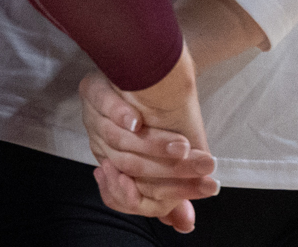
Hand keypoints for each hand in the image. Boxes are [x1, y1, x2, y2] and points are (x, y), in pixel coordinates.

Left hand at [79, 46, 217, 234]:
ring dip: (155, 145)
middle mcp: (101, 147)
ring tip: (184, 146)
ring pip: (120, 140)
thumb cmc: (162, 120)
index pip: (135, 197)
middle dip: (174, 170)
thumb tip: (185, 225)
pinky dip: (121, 115)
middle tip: (205, 165)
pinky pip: (102, 105)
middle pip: (133, 167)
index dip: (169, 195)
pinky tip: (138, 121)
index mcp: (118, 170)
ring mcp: (94, 118)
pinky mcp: (90, 90)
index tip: (206, 186)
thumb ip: (175, 191)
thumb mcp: (174, 160)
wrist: (149, 72)